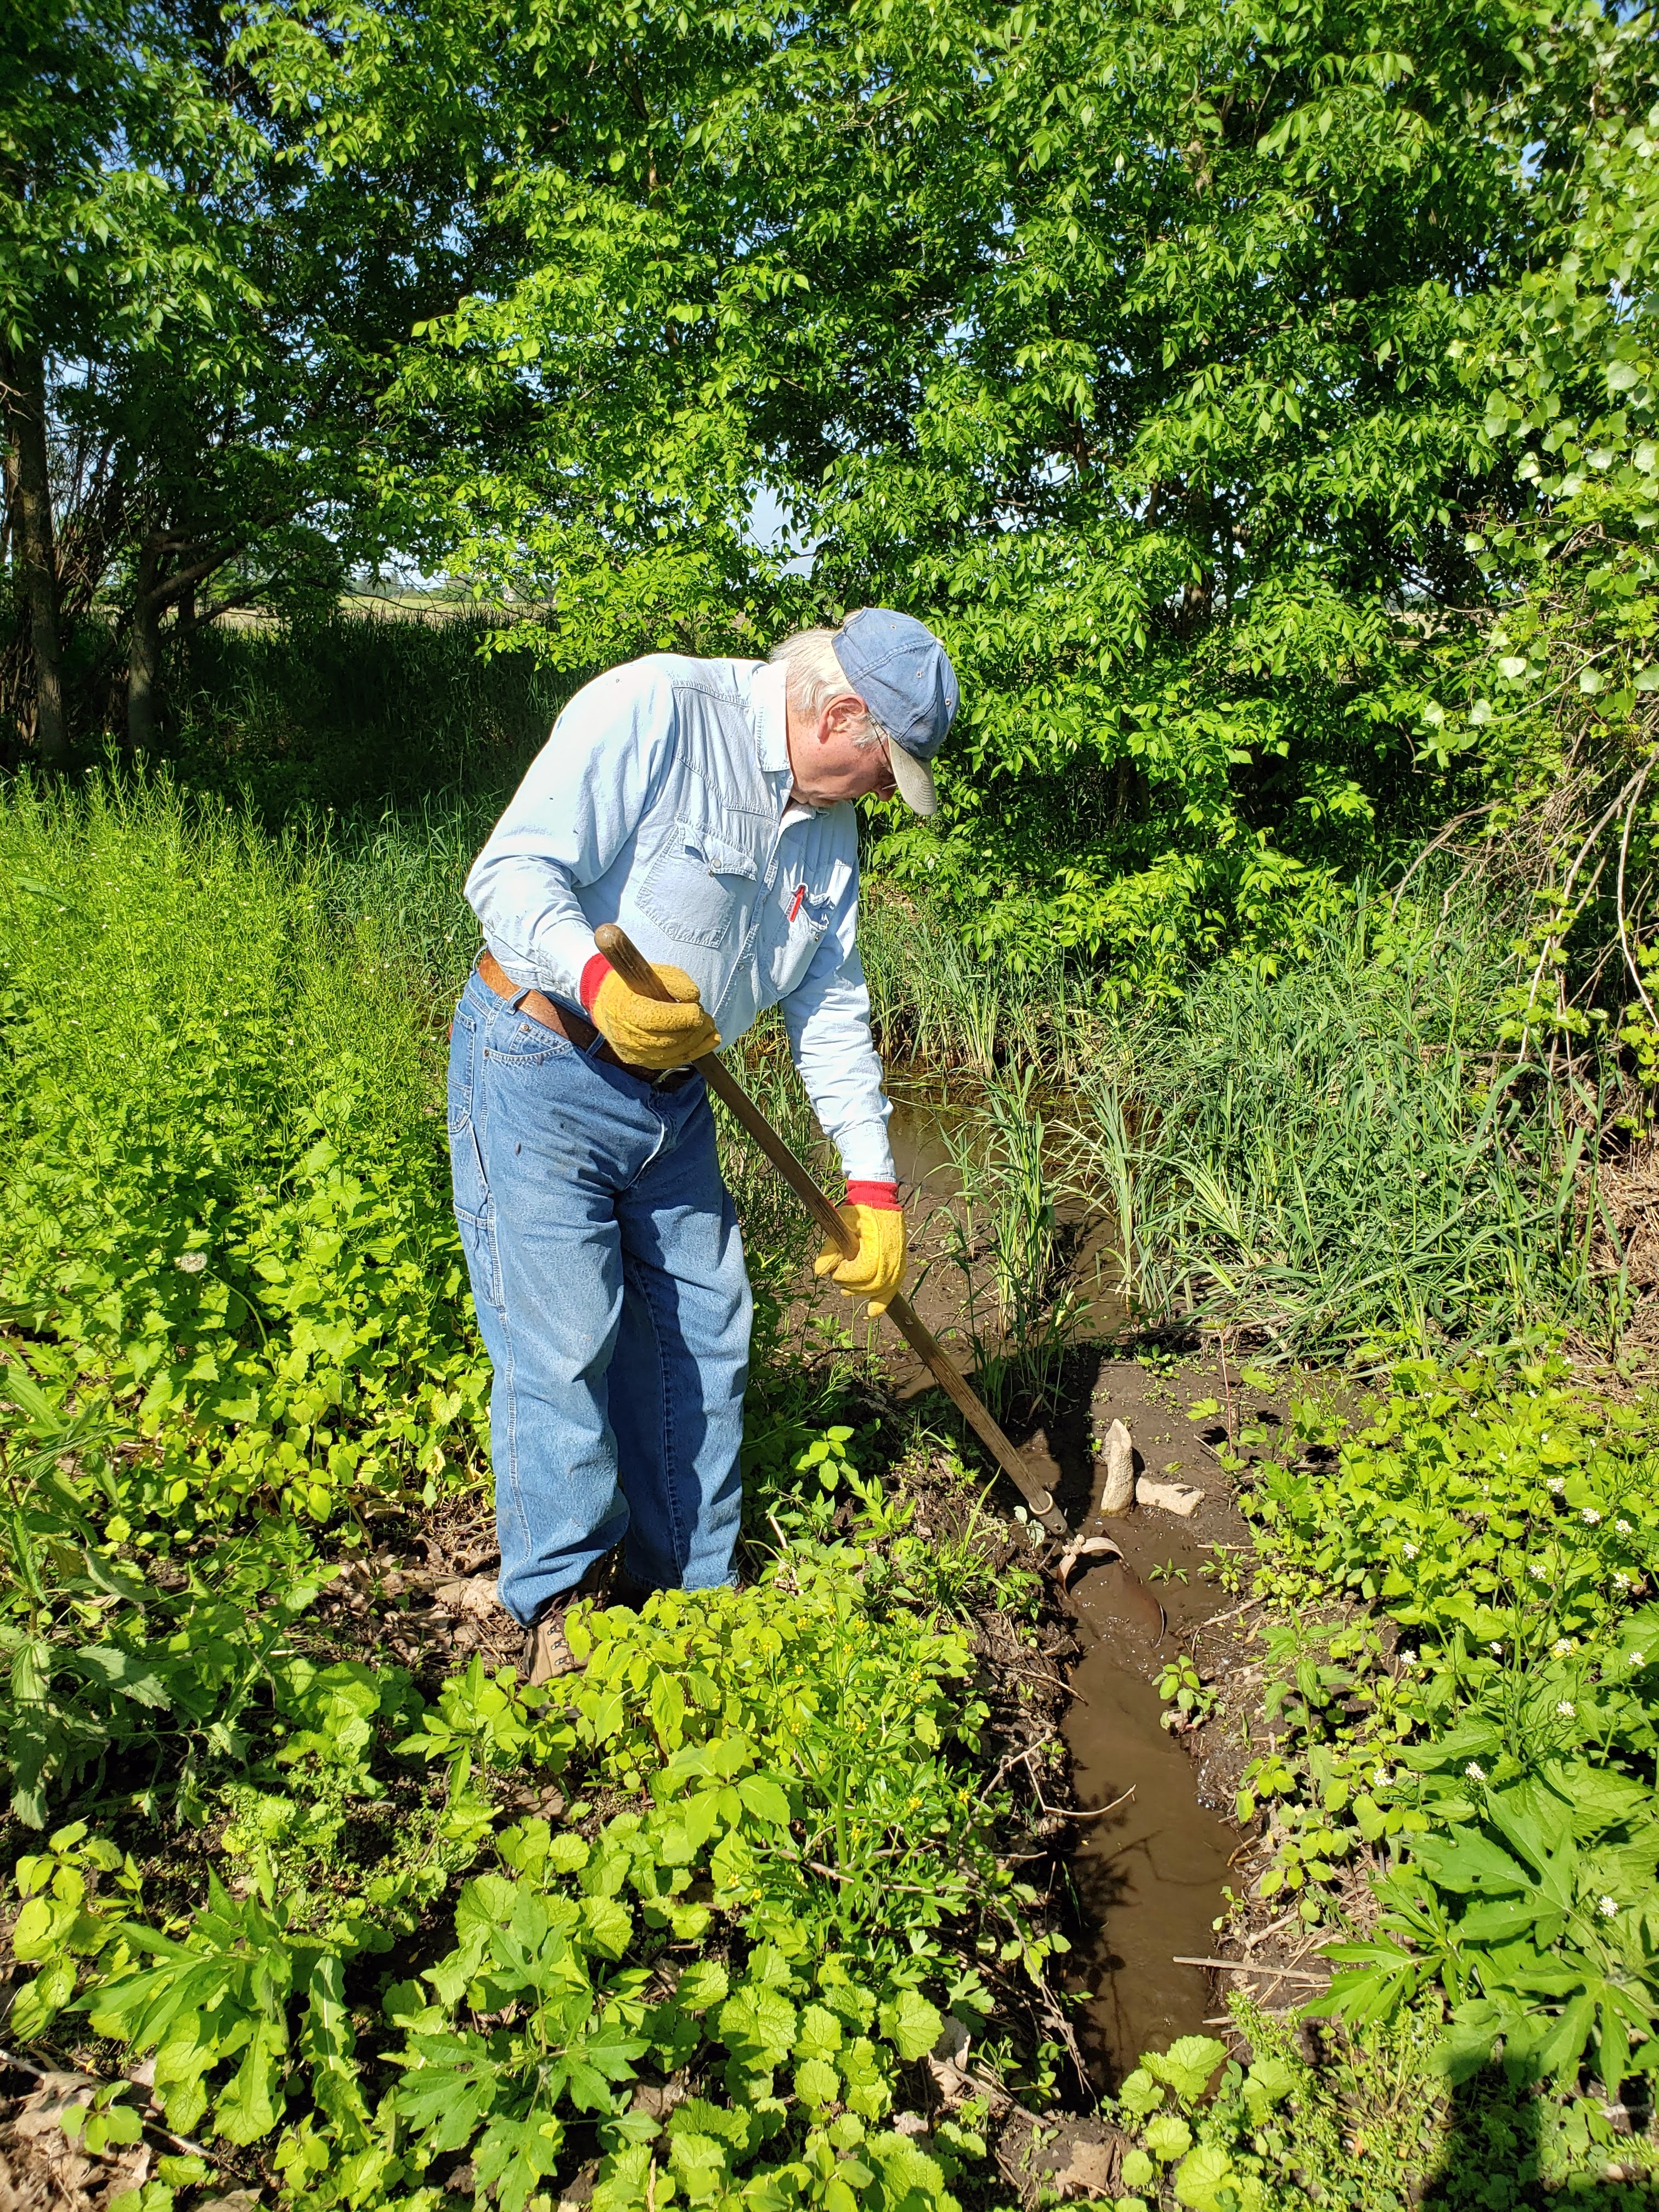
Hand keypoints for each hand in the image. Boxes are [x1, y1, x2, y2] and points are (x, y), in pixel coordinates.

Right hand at [587, 959, 718, 1069]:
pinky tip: (707, 1042)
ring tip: (708, 1027)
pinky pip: (671, 1062)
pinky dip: (693, 1053)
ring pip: (672, 1054)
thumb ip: (675, 981)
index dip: (683, 1017)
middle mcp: (627, 1035)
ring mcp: (633, 1053)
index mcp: (626, 1009)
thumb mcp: (653, 972)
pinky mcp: (641, 1062)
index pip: (657, 1019)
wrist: (606, 1002)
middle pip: (668, 1040)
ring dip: (697, 1042)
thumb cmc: (633, 984)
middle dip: (694, 1030)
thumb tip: (694, 997)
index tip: (697, 1009)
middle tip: (708, 1019)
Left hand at [813, 1199, 906, 1315]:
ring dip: (865, 1294)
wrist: (878, 1199)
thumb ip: (831, 1249)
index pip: (864, 1272)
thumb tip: (819, 1273)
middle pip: (874, 1285)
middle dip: (855, 1287)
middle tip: (839, 1279)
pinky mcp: (900, 1263)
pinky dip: (883, 1300)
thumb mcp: (841, 1224)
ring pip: (885, 1289)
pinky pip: (894, 1286)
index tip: (836, 1270)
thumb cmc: (858, 1210)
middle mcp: (893, 1254)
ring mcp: (899, 1260)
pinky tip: (872, 1311)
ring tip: (847, 1290)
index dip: (847, 1275)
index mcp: (879, 1243)